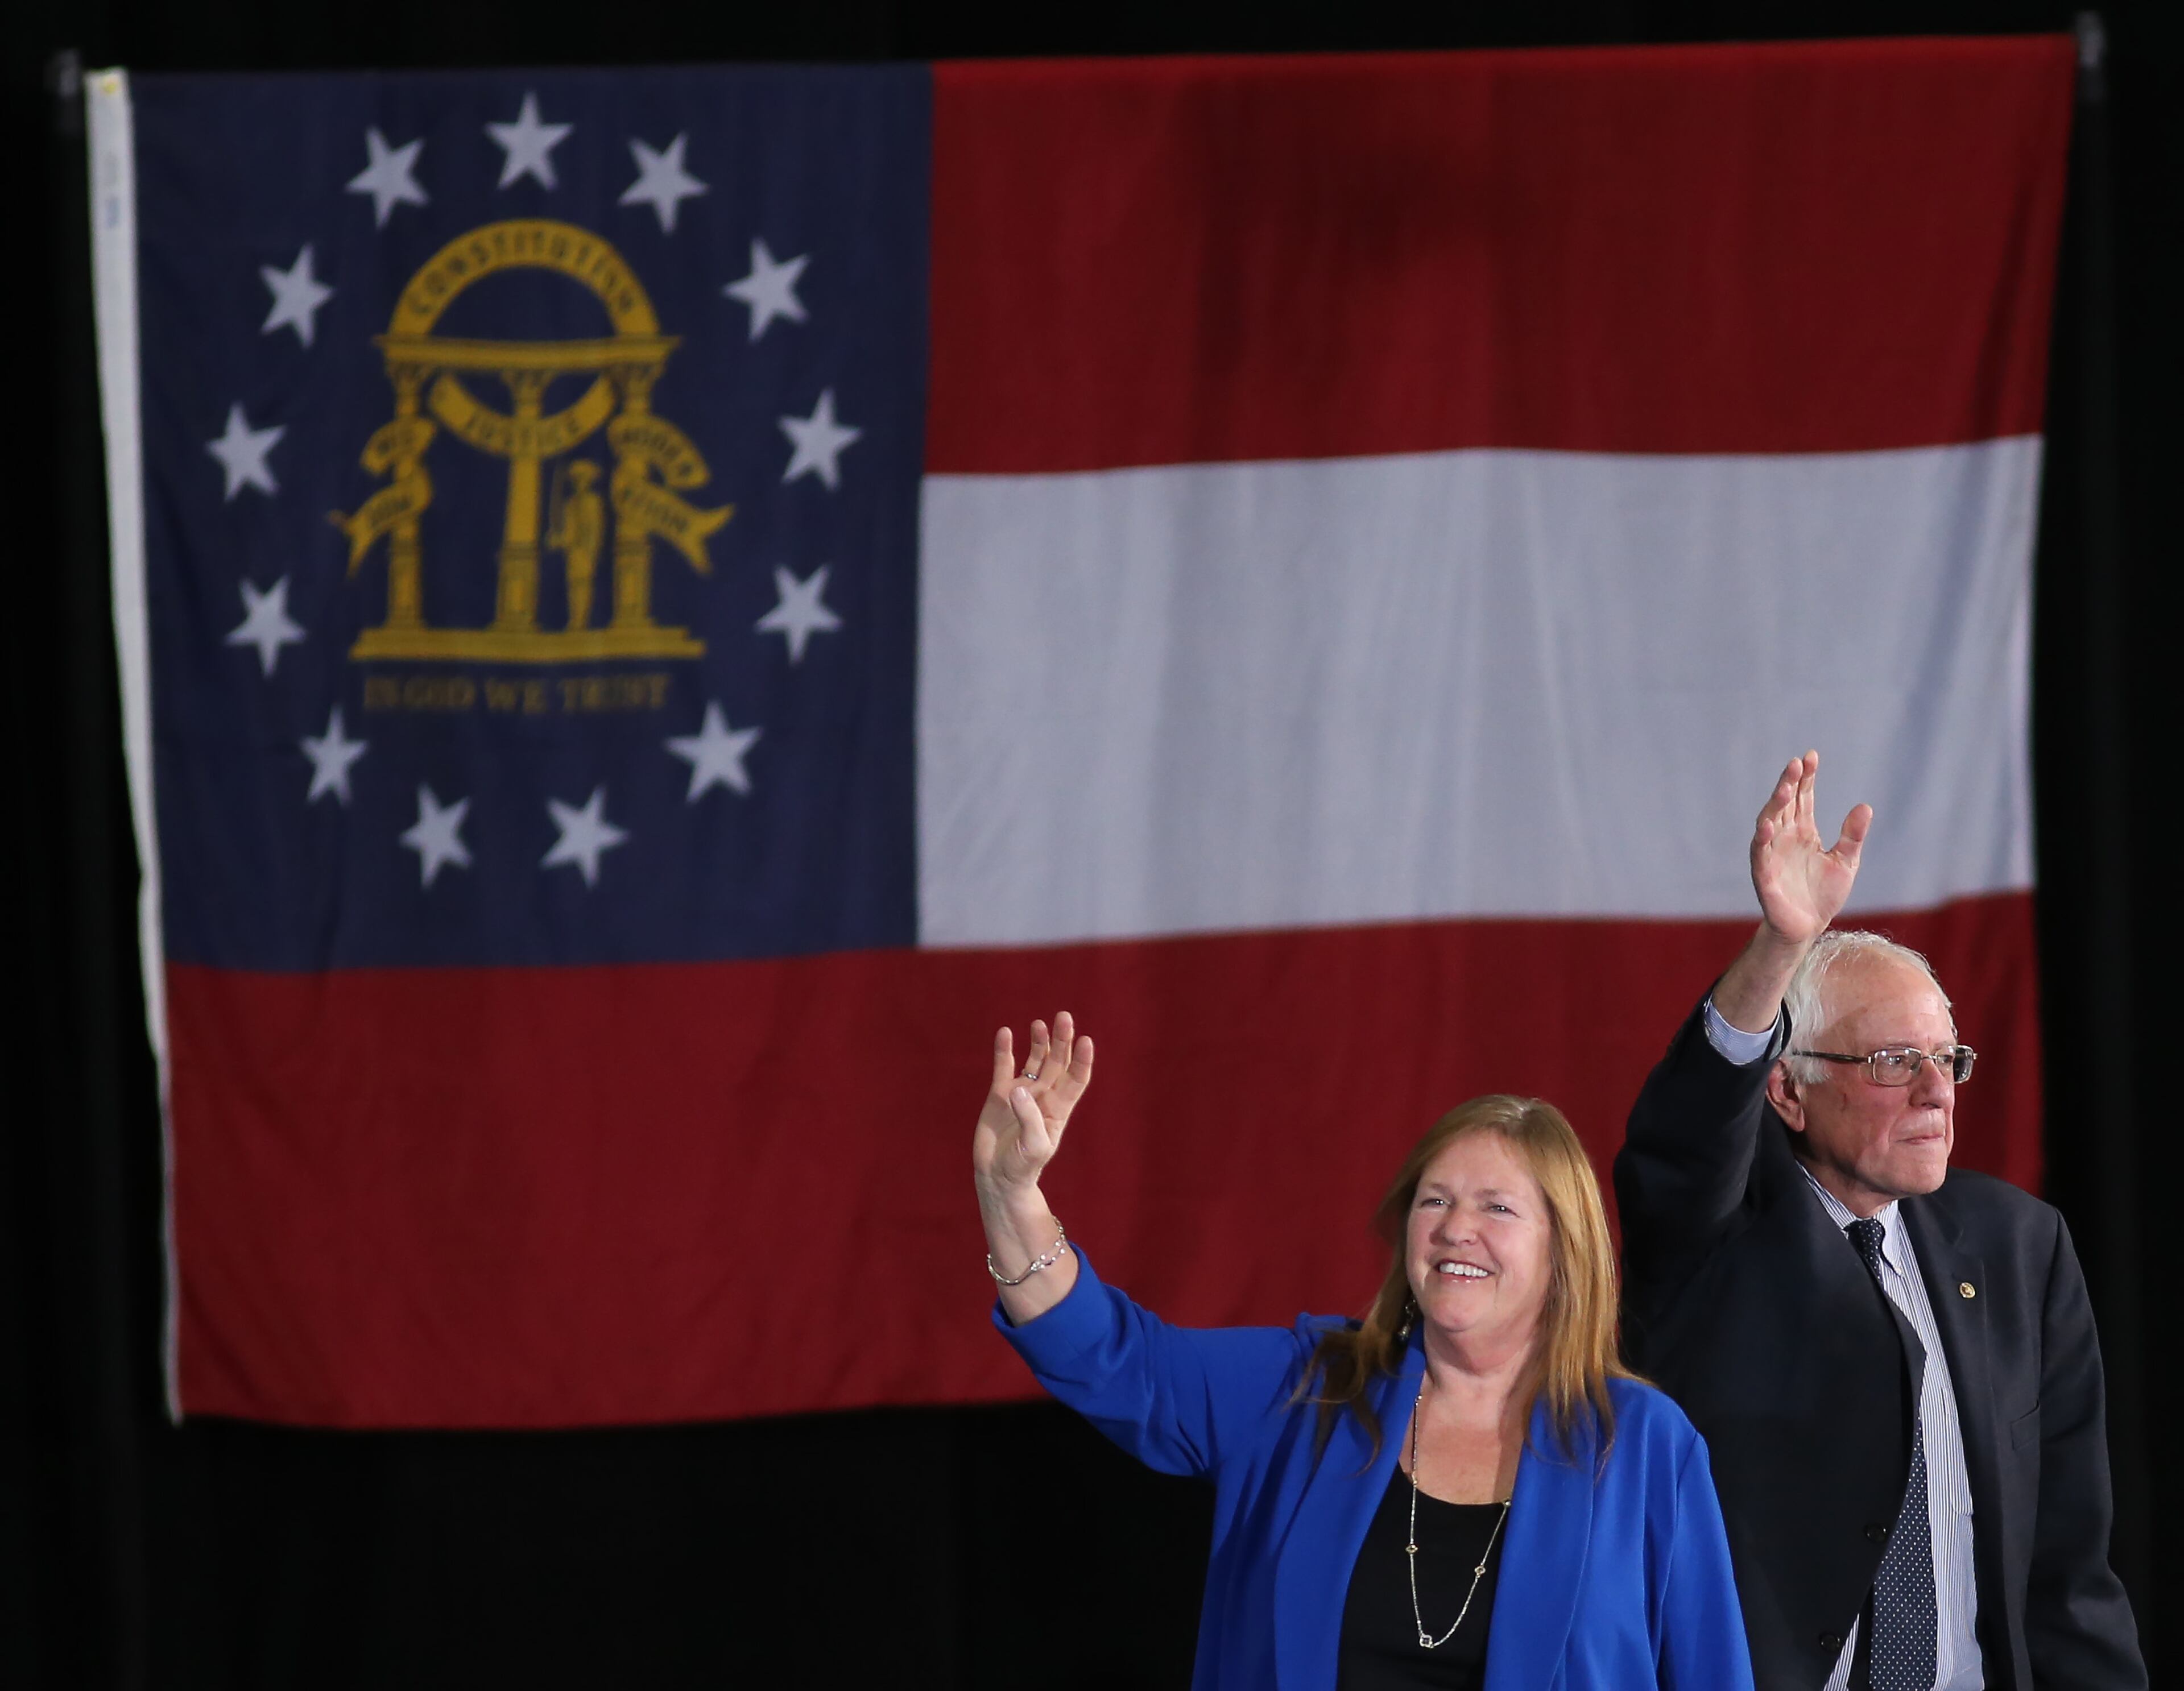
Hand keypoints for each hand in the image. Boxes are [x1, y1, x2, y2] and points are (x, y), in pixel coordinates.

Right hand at [973, 1012, 1094, 1209]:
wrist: (998, 1176)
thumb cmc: (1023, 1166)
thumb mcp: (1033, 1147)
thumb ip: (1029, 1117)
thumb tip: (1019, 1088)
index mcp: (1059, 1109)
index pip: (1076, 1079)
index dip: (1082, 1060)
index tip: (1086, 1041)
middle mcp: (1043, 1095)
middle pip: (1057, 1062)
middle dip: (1062, 1040)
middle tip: (1064, 1017)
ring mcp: (1021, 1092)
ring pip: (1035, 1060)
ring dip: (1039, 1041)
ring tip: (1040, 1024)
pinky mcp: (999, 1093)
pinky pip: (1004, 1066)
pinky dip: (1005, 1049)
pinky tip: (1006, 1033)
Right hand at [1750, 752, 1870, 946]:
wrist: (1809, 928)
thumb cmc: (1823, 894)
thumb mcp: (1846, 862)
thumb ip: (1852, 835)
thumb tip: (1865, 806)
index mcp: (1803, 831)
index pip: (1803, 797)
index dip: (1806, 777)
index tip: (1811, 756)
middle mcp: (1785, 838)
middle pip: (1784, 804)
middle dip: (1789, 783)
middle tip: (1797, 763)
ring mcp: (1773, 854)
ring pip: (1769, 823)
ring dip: (1775, 805)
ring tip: (1785, 788)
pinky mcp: (1764, 874)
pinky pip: (1760, 854)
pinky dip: (1762, 840)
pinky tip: (1767, 826)